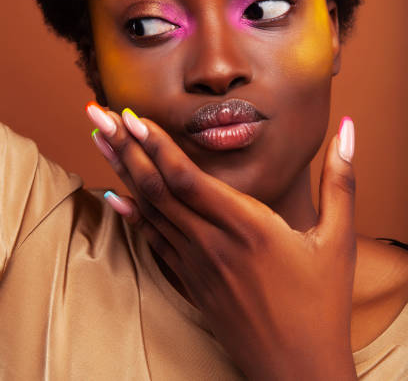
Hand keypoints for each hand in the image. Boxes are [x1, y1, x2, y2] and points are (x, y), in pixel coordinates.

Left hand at [86, 103, 356, 379]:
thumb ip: (340, 180)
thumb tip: (348, 129)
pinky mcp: (191, 285)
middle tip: (98, 115)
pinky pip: (153, 243)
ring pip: (149, 211)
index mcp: (249, 228)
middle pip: (157, 188)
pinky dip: (132, 217)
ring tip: (99, 142)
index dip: (156, 144)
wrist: (298, 373)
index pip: (188, 177)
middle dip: (125, 147)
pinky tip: (115, 199)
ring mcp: (196, 267)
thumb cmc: (322, 306)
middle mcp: (213, 245)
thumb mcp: (339, 240)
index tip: (132, 114)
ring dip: (122, 173)